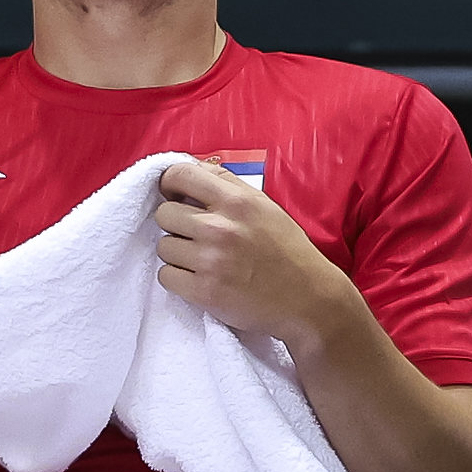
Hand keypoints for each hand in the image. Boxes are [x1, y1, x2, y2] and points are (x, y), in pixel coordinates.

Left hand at [153, 157, 351, 354]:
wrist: (308, 299)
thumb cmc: (287, 251)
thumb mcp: (265, 206)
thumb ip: (228, 187)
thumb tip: (191, 173)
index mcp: (237, 202)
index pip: (180, 175)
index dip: (169, 184)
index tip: (172, 194)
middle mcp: (221, 228)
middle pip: (164, 214)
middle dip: (175, 224)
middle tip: (194, 235)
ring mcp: (211, 261)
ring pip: (163, 247)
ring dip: (178, 254)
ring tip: (202, 260)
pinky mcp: (204, 292)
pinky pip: (166, 276)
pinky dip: (178, 279)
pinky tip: (199, 279)